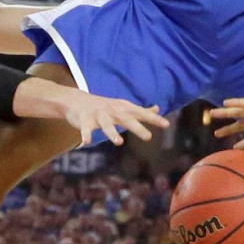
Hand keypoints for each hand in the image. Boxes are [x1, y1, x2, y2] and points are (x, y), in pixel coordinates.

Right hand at [49, 88, 167, 147]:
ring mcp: (99, 115)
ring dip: (112, 133)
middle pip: (126, 119)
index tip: (166, 124)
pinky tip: (86, 143)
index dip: (153, 119)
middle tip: (148, 137)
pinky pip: (86, 128)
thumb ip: (141, 110)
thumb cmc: (105, 106)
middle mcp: (113, 111)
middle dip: (137, 127)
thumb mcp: (123, 107)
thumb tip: (157, 109)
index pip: (140, 113)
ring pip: (107, 125)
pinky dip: (86, 135)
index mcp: (123, 108)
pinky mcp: (85, 120)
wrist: (77, 101)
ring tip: (119, 142)